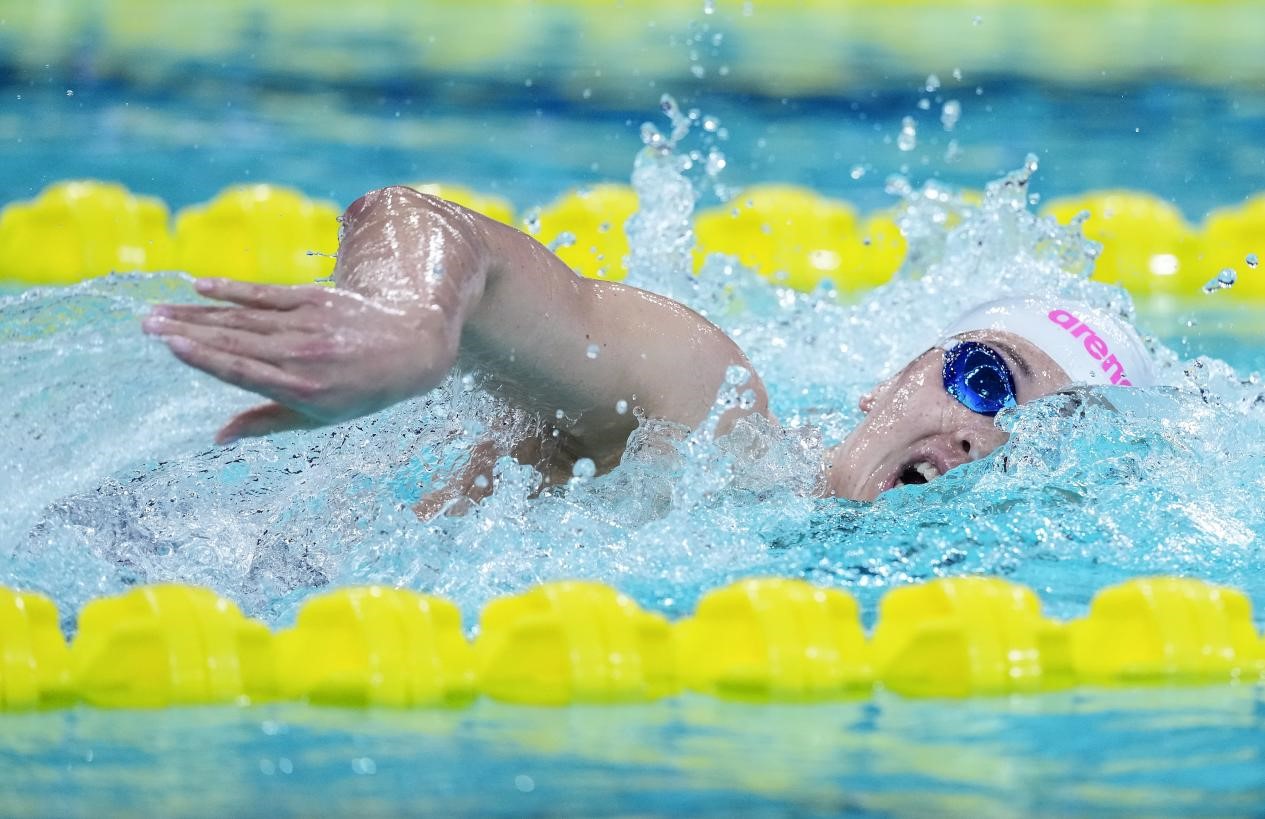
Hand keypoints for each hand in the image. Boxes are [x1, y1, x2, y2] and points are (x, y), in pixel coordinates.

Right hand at [143, 277, 457, 442]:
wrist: (411, 348)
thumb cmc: (361, 391)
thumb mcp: (319, 418)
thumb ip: (265, 423)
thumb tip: (217, 438)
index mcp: (302, 390)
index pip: (243, 371)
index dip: (205, 357)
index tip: (170, 346)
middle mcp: (303, 356)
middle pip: (234, 340)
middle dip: (187, 331)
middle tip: (145, 323)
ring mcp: (309, 324)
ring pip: (243, 317)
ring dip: (198, 312)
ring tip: (160, 310)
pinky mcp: (314, 298)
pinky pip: (266, 293)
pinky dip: (233, 289)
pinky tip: (201, 285)